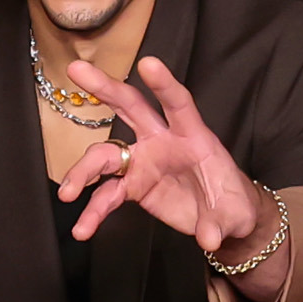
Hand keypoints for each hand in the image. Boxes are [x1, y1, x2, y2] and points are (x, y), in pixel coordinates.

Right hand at [60, 52, 261, 254]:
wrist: (222, 219)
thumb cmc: (232, 204)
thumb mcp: (234, 214)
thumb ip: (220, 224)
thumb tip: (209, 238)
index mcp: (192, 135)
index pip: (178, 103)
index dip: (163, 84)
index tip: (147, 62)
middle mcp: (163, 140)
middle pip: (131, 107)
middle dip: (105, 87)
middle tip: (77, 70)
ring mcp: (144, 161)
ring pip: (106, 154)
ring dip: (84, 170)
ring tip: (68, 193)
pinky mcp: (133, 186)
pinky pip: (106, 194)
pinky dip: (93, 211)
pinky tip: (83, 228)